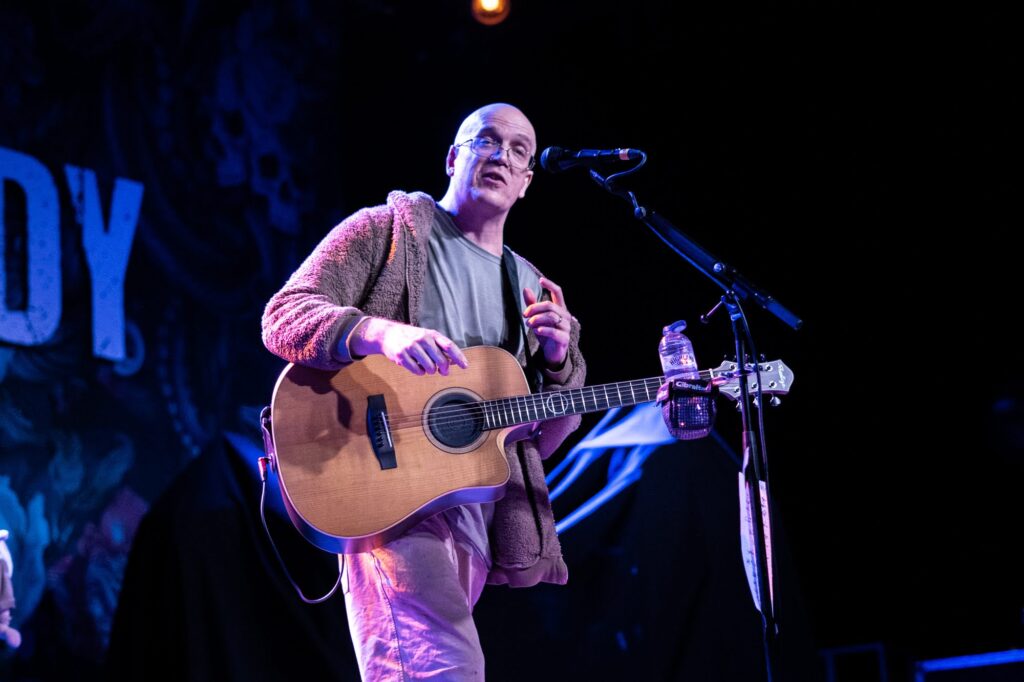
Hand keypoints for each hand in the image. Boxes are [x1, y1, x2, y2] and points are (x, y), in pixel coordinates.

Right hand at [350, 318, 467, 375]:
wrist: (388, 334)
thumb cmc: (411, 337)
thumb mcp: (426, 336)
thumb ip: (439, 347)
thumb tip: (453, 361)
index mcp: (431, 334)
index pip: (449, 346)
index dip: (458, 357)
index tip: (465, 366)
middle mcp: (422, 339)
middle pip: (441, 361)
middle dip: (444, 369)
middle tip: (443, 372)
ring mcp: (411, 347)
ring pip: (430, 368)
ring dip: (430, 371)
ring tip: (426, 366)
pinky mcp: (401, 356)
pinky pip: (417, 371)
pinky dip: (420, 372)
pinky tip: (417, 367)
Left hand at [523, 276, 570, 368]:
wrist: (552, 353)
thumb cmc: (545, 333)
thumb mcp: (537, 318)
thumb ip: (532, 304)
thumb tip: (526, 289)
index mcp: (559, 308)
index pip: (558, 292)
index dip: (550, 285)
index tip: (540, 280)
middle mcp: (565, 316)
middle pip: (550, 306)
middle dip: (535, 308)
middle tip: (524, 314)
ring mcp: (566, 327)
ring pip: (552, 317)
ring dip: (537, 319)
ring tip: (528, 324)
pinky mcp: (564, 338)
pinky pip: (554, 332)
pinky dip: (544, 330)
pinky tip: (537, 330)